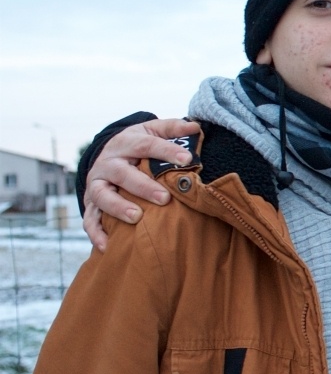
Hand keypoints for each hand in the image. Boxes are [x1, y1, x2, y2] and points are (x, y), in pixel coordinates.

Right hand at [82, 118, 199, 250]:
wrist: (109, 154)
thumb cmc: (139, 145)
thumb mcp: (153, 131)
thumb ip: (173, 129)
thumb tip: (196, 126)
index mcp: (125, 143)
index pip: (146, 145)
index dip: (166, 151)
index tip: (188, 160)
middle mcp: (107, 164)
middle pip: (122, 174)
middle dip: (143, 186)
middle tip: (164, 198)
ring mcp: (96, 185)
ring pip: (102, 196)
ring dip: (117, 207)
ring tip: (137, 217)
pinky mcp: (91, 204)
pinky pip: (90, 220)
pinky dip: (97, 234)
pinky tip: (109, 246)